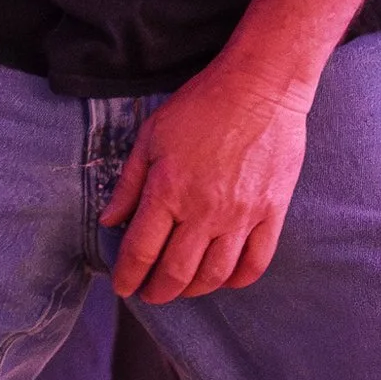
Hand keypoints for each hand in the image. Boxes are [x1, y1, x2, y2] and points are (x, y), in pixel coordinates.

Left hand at [103, 55, 311, 301]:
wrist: (261, 87)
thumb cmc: (201, 106)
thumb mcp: (151, 137)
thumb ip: (128, 183)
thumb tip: (109, 221)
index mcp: (168, 190)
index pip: (140, 251)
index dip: (127, 276)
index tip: (122, 285)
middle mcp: (204, 210)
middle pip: (176, 273)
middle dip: (156, 292)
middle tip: (150, 293)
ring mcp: (241, 215)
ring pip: (214, 275)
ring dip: (193, 290)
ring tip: (183, 287)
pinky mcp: (271, 212)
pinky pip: (255, 262)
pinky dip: (236, 280)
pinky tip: (224, 277)